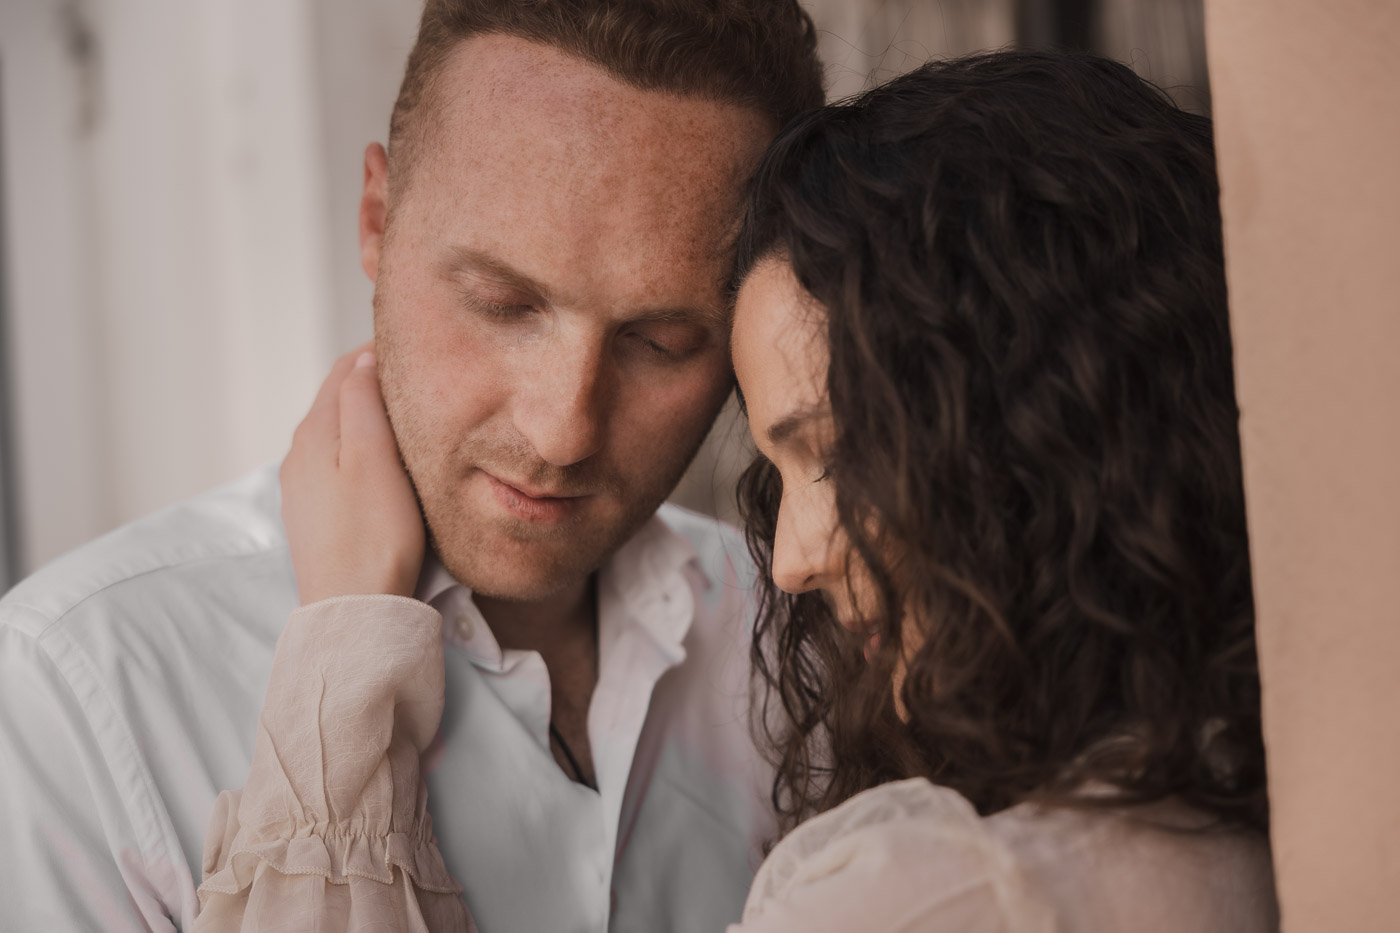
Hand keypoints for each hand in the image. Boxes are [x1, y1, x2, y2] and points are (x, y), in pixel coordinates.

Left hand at [281, 343, 424, 604]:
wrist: (354, 610)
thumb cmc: (373, 536)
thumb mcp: (374, 457)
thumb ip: (363, 402)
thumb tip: (362, 358)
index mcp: (312, 434)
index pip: (342, 372)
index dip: (376, 353)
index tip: (416, 346)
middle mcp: (299, 456)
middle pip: (336, 401)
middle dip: (371, 382)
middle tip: (417, 375)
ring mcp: (305, 490)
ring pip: (338, 435)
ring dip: (367, 418)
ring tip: (408, 414)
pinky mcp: (317, 518)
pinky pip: (339, 466)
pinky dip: (362, 450)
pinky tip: (386, 463)